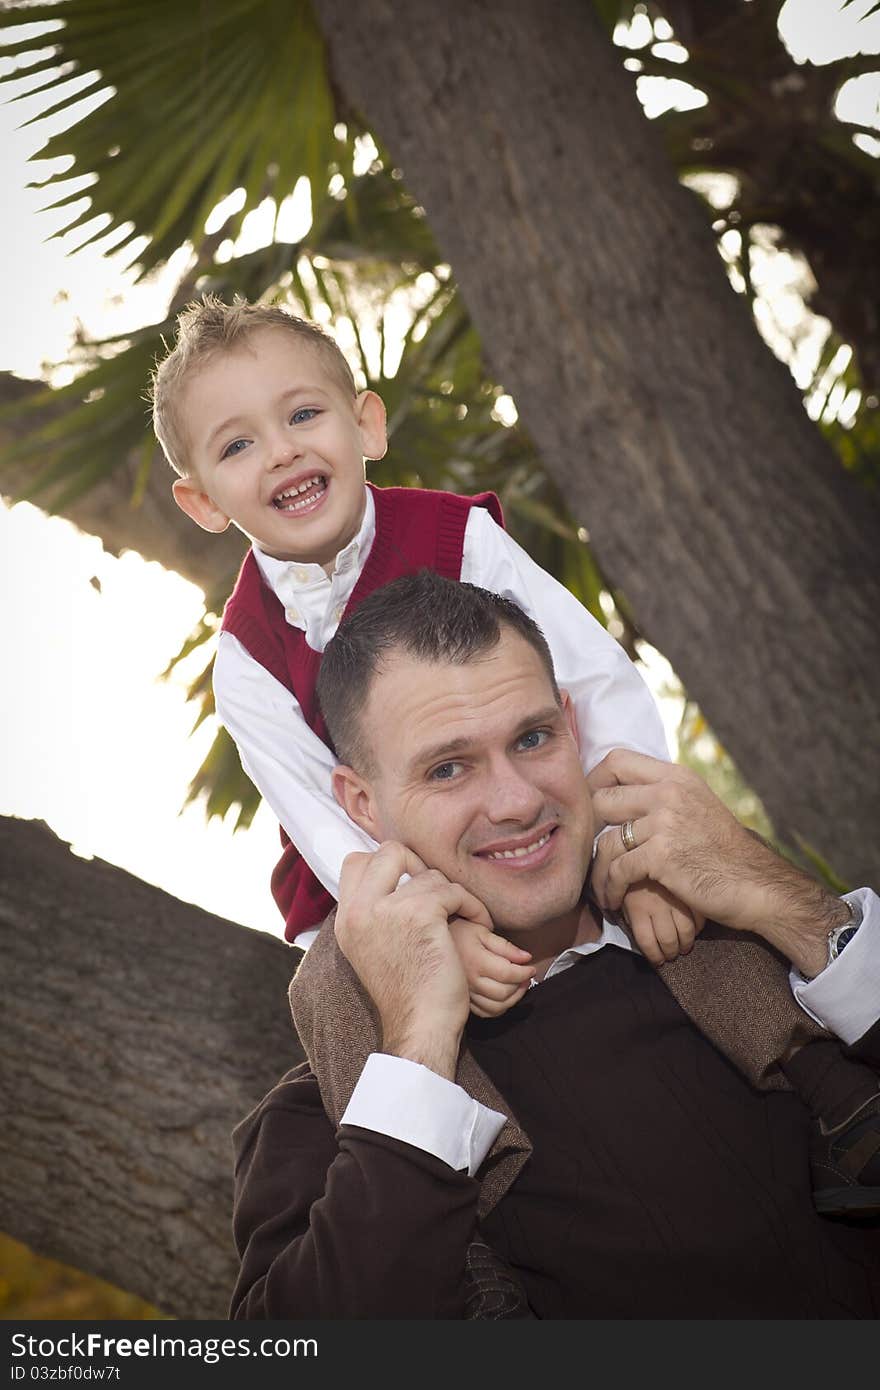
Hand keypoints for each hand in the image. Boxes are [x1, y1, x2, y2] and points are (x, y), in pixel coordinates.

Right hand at [335, 842, 483, 1077]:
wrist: (421, 1026)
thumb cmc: (408, 993)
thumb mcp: (374, 950)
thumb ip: (375, 914)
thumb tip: (393, 880)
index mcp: (347, 920)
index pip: (356, 862)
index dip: (388, 864)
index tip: (412, 884)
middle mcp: (361, 911)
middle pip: (390, 852)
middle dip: (420, 864)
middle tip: (436, 892)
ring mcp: (388, 909)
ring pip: (430, 875)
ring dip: (453, 894)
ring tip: (463, 919)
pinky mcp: (420, 913)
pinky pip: (454, 891)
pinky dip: (472, 906)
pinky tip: (479, 926)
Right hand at [447, 918, 534, 1017]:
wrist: (432, 940)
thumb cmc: (458, 931)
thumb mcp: (482, 931)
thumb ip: (506, 947)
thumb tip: (526, 958)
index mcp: (476, 961)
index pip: (508, 974)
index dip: (525, 972)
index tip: (531, 967)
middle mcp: (469, 981)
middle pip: (504, 993)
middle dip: (521, 986)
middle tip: (526, 976)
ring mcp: (465, 993)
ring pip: (496, 1007)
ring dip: (513, 999)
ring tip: (518, 986)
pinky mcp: (463, 999)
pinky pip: (485, 1013)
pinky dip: (499, 1008)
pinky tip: (503, 996)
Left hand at [587, 750, 847, 977]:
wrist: (756, 884)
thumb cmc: (724, 852)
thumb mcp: (698, 806)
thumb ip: (664, 795)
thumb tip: (625, 793)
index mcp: (676, 776)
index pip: (617, 760)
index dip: (594, 780)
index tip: (589, 805)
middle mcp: (669, 792)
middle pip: (602, 797)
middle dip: (588, 828)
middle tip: (587, 850)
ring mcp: (666, 822)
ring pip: (606, 840)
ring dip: (597, 869)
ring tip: (600, 887)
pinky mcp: (663, 856)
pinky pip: (618, 869)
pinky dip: (610, 888)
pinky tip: (614, 900)